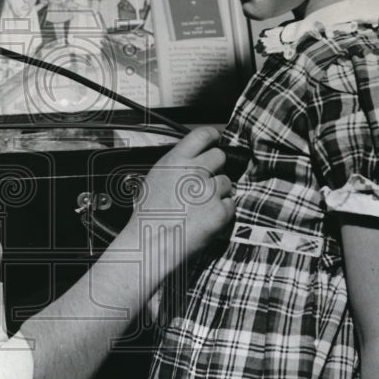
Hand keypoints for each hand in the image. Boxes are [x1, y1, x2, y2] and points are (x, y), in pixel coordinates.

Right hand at [136, 126, 234, 258]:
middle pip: (220, 156)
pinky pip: (231, 205)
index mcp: (176, 160)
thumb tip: (189, 160)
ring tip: (201, 206)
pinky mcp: (220, 210)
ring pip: (227, 182)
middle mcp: (194, 171)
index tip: (216, 139)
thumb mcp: (154, 179)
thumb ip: (175, 165)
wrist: (152, 244)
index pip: (202, 134)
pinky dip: (222, 212)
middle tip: (206, 182)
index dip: (212, 136)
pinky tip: (206, 219)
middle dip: (216, 167)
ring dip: (219, 192)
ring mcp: (209, 190)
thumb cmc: (148, 217)